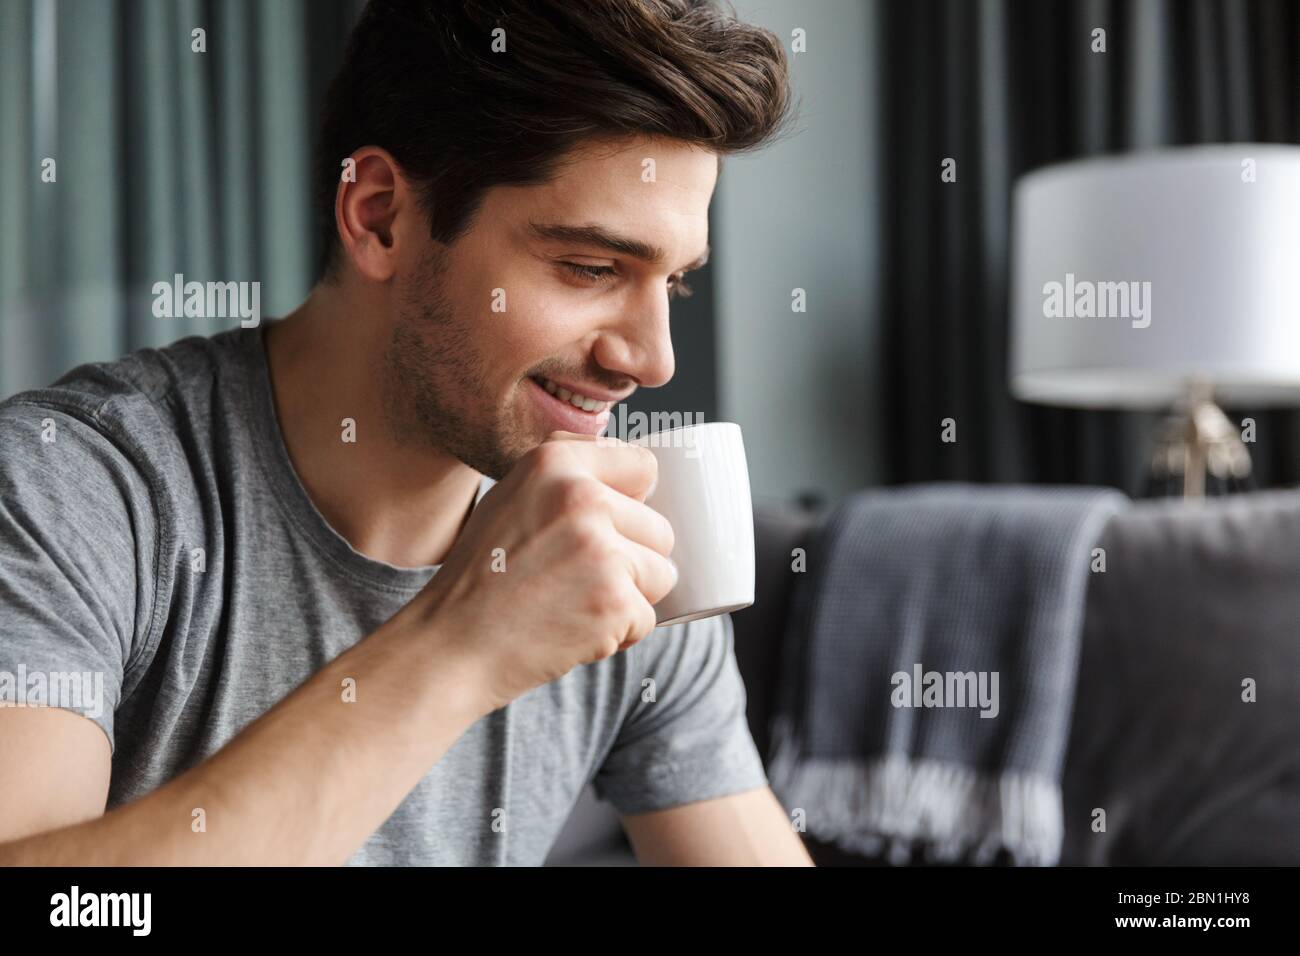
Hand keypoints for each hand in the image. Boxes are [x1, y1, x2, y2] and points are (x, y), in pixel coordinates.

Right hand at [414, 431, 676, 714]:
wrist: (450, 646)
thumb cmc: (482, 577)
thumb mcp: (511, 498)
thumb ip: (567, 477)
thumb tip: (637, 473)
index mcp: (554, 463)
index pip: (643, 466)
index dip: (633, 502)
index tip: (610, 527)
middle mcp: (582, 497)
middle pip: (659, 528)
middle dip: (632, 561)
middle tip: (576, 581)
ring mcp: (601, 550)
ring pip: (661, 572)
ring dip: (629, 597)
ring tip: (575, 603)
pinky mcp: (614, 601)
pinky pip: (647, 617)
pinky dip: (619, 634)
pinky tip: (573, 630)